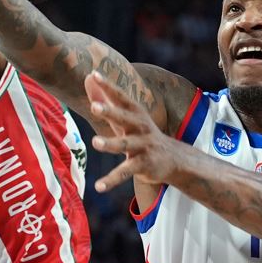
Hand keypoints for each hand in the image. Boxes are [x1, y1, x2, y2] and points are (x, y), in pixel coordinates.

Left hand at [86, 72, 179, 190]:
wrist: (173, 159)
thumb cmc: (141, 134)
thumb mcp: (126, 117)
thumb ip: (106, 99)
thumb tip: (88, 78)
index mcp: (135, 114)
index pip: (121, 97)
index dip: (109, 86)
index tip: (94, 75)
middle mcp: (140, 127)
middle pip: (124, 118)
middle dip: (110, 112)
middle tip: (95, 106)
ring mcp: (142, 146)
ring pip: (125, 145)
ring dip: (111, 143)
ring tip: (96, 142)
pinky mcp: (143, 165)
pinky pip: (125, 172)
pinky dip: (111, 180)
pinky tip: (98, 187)